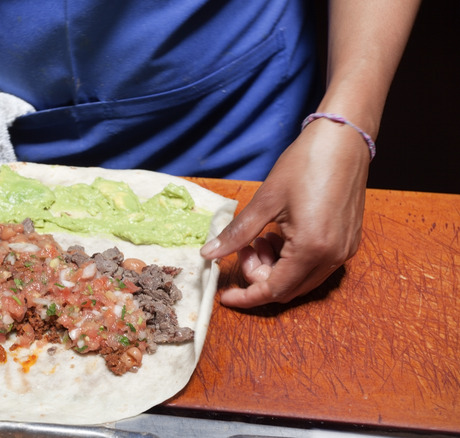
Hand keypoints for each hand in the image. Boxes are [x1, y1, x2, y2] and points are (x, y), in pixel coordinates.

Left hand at [201, 119, 369, 307]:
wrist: (343, 140)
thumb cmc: (305, 164)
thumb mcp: (265, 201)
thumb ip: (237, 234)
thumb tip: (209, 254)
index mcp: (311, 249)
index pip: (273, 290)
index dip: (246, 296)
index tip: (224, 295)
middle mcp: (332, 257)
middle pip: (288, 289)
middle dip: (259, 275)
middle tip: (245, 247)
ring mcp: (344, 251)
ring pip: (302, 279)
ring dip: (275, 267)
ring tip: (262, 236)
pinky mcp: (348, 242)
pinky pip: (316, 266)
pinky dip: (292, 260)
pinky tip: (280, 234)